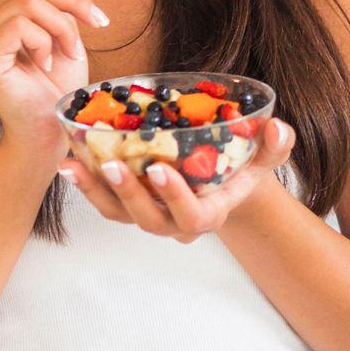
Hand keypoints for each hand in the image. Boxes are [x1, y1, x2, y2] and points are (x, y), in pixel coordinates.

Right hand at [0, 0, 108, 150]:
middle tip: (91, 25)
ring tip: (68, 51)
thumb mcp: (61, 22)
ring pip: (27, 2)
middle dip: (68, 0)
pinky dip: (46, 41)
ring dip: (62, 26)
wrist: (53, 125)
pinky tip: (48, 62)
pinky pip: (20, 25)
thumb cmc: (57, 81)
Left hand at [60, 118, 294, 242]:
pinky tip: (71, 160)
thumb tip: (277, 127)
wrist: (222, 179)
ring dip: (95, 191)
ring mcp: (151, 215)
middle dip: (129, 193)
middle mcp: (176, 222)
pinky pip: (104, 202)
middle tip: (110, 163)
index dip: (175, 198)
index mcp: (211, 212)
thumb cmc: (243, 165)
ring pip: (119, 214)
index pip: (193, 217)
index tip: (160, 169)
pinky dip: (86, 184)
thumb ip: (276, 145)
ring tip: (73, 165)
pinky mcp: (129, 205)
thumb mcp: (265, 155)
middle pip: (149, 220)